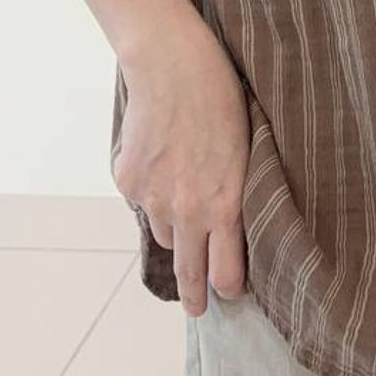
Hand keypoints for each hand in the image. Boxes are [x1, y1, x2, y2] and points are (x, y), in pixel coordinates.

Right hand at [112, 26, 251, 314]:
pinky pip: (141, 200)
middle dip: (195, 294)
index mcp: (224, 206)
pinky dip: (151, 192)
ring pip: (164, 231)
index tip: (229, 292)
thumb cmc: (223, 100)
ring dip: (174, 228)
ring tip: (184, 206)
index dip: (228, 286)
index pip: (225, 272)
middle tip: (197, 308)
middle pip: (189, 270)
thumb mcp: (248, 152)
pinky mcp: (127, 180)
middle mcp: (186, 211)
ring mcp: (152, 198)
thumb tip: (232, 223)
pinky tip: (163, 161)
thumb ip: (236, 194)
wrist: (174, 66)